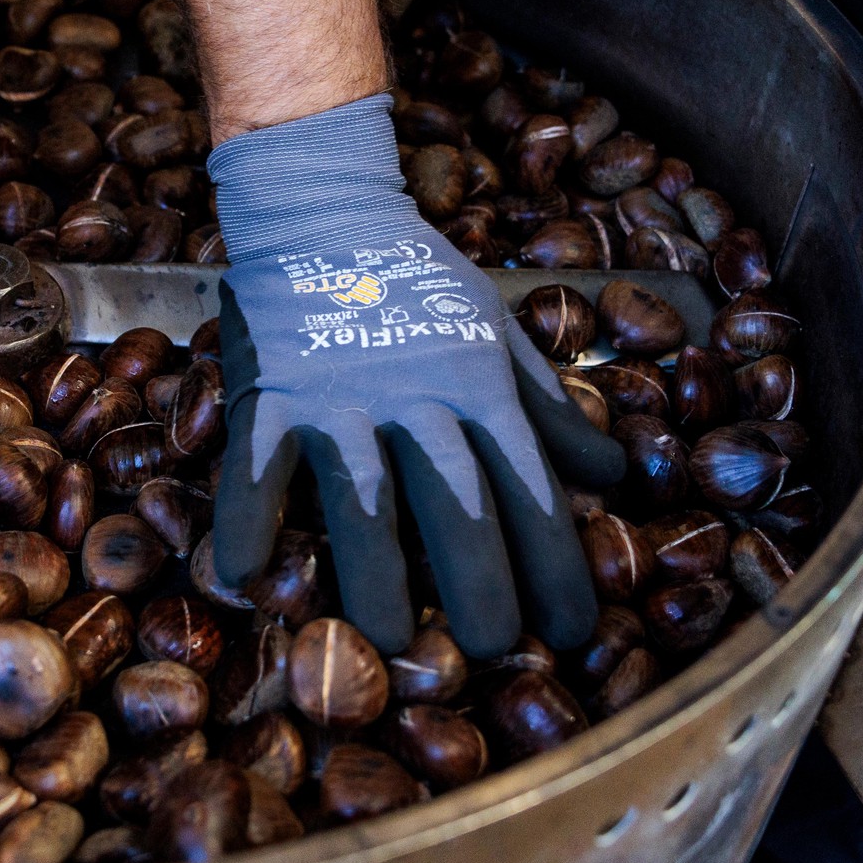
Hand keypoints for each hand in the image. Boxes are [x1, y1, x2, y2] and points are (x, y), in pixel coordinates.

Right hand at [209, 96, 626, 657]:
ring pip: (363, 503)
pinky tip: (247, 578)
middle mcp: (416, 402)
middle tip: (491, 652)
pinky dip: (248, 523)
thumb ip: (549, 410)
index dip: (558, 567)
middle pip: (458, 509)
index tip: (574, 633)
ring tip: (388, 641)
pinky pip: (256, 469)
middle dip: (481, 590)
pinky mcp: (270, 396)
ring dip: (377, 578)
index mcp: (478, 389)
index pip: (532, 491)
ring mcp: (337, 401)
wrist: (320, 210)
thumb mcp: (497, 333)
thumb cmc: (416, 277)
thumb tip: (614, 479)